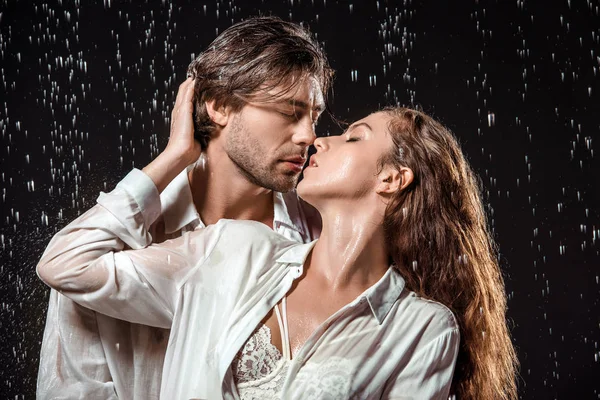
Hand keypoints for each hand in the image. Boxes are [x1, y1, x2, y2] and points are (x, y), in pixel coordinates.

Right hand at [142, 78, 200, 192]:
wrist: (179, 154)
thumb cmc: (188, 151)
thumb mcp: (196, 139)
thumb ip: (201, 133)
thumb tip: (210, 134)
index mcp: (181, 118)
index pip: (185, 101)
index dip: (191, 92)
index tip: (199, 85)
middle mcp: (178, 112)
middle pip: (183, 92)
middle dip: (190, 84)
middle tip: (199, 75)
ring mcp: (180, 110)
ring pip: (184, 90)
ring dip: (191, 82)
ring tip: (198, 73)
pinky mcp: (183, 110)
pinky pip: (187, 93)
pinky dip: (191, 85)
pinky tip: (196, 79)